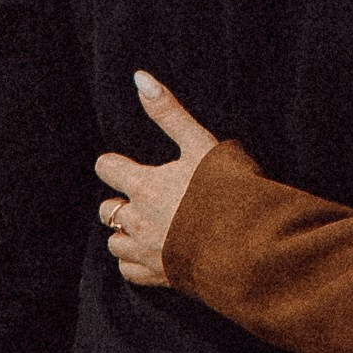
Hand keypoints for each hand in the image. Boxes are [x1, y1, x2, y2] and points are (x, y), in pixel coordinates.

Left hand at [96, 71, 219, 288]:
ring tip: (146, 226)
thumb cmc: (226, 190)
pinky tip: (151, 253)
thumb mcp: (200, 143)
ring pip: (115, 242)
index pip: (107, 168)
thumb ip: (169, 112)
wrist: (246, 244)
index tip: (125, 166)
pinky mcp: (159, 275)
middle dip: (118, 202)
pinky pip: (129, 272)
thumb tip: (140, 77)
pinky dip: (133, 263)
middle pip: (107, 210)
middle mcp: (138, 220)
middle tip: (142, 198)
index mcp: (144, 186)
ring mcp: (146, 251)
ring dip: (124, 233)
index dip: (114, 165)